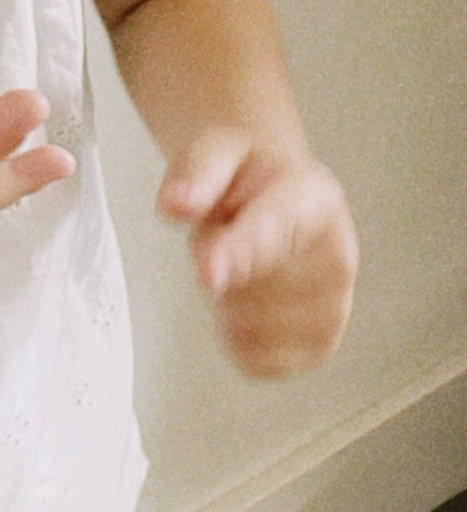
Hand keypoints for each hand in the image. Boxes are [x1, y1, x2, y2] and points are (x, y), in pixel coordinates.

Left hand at [158, 129, 358, 377]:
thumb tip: (175, 204)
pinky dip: (235, 339)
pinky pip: (258, 361)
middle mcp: (337, 256)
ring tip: (238, 262)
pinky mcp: (319, 346)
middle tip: (224, 232)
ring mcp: (335, 307)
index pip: (274, 231)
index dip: (239, 254)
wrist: (270, 187)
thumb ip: (195, 173)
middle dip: (216, 261)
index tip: (208, 275)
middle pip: (251, 286)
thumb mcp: (216, 150)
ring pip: (251, 328)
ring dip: (225, 300)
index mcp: (314, 199)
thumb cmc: (246, 174)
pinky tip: (244, 303)